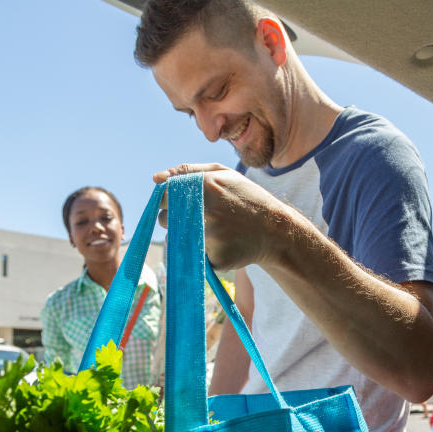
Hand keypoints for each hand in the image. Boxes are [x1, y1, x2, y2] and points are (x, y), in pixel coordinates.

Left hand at [154, 163, 295, 270]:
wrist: (276, 231)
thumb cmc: (246, 198)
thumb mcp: (223, 174)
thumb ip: (188, 172)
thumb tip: (156, 178)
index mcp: (205, 186)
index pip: (164, 196)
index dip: (168, 200)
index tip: (179, 202)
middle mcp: (206, 212)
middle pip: (165, 220)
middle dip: (175, 219)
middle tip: (201, 217)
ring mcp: (211, 238)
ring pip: (178, 240)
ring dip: (187, 236)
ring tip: (214, 230)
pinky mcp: (215, 260)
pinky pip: (196, 257)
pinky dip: (204, 252)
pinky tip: (222, 245)